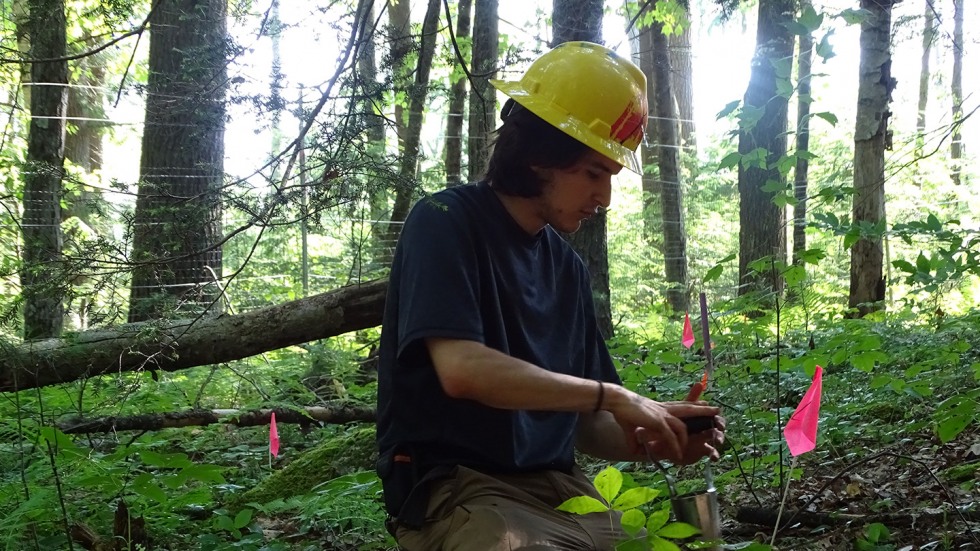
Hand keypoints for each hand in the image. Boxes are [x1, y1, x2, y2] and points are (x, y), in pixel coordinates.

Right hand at [605, 386, 720, 462]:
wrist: (617, 401)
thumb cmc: (623, 411)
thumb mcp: (632, 426)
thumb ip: (635, 439)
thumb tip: (634, 452)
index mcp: (661, 408)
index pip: (681, 405)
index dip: (693, 405)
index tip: (704, 404)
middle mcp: (664, 409)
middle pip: (688, 408)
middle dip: (703, 410)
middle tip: (717, 410)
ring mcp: (662, 416)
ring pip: (683, 426)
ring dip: (694, 435)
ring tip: (704, 439)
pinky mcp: (658, 423)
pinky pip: (671, 437)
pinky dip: (675, 447)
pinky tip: (678, 455)